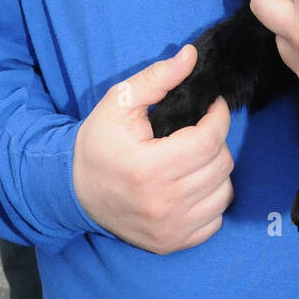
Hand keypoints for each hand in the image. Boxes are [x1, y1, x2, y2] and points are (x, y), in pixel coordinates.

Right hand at [72, 44, 233, 252]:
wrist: (74, 191)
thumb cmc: (97, 143)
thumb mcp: (119, 103)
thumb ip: (157, 77)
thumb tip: (191, 55)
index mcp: (149, 168)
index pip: (210, 139)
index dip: (219, 116)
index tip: (212, 107)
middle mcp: (162, 203)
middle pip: (221, 164)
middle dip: (216, 141)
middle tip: (198, 132)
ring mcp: (169, 228)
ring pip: (224, 192)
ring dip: (216, 170)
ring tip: (194, 158)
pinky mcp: (172, 243)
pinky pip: (215, 220)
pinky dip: (211, 200)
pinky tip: (191, 185)